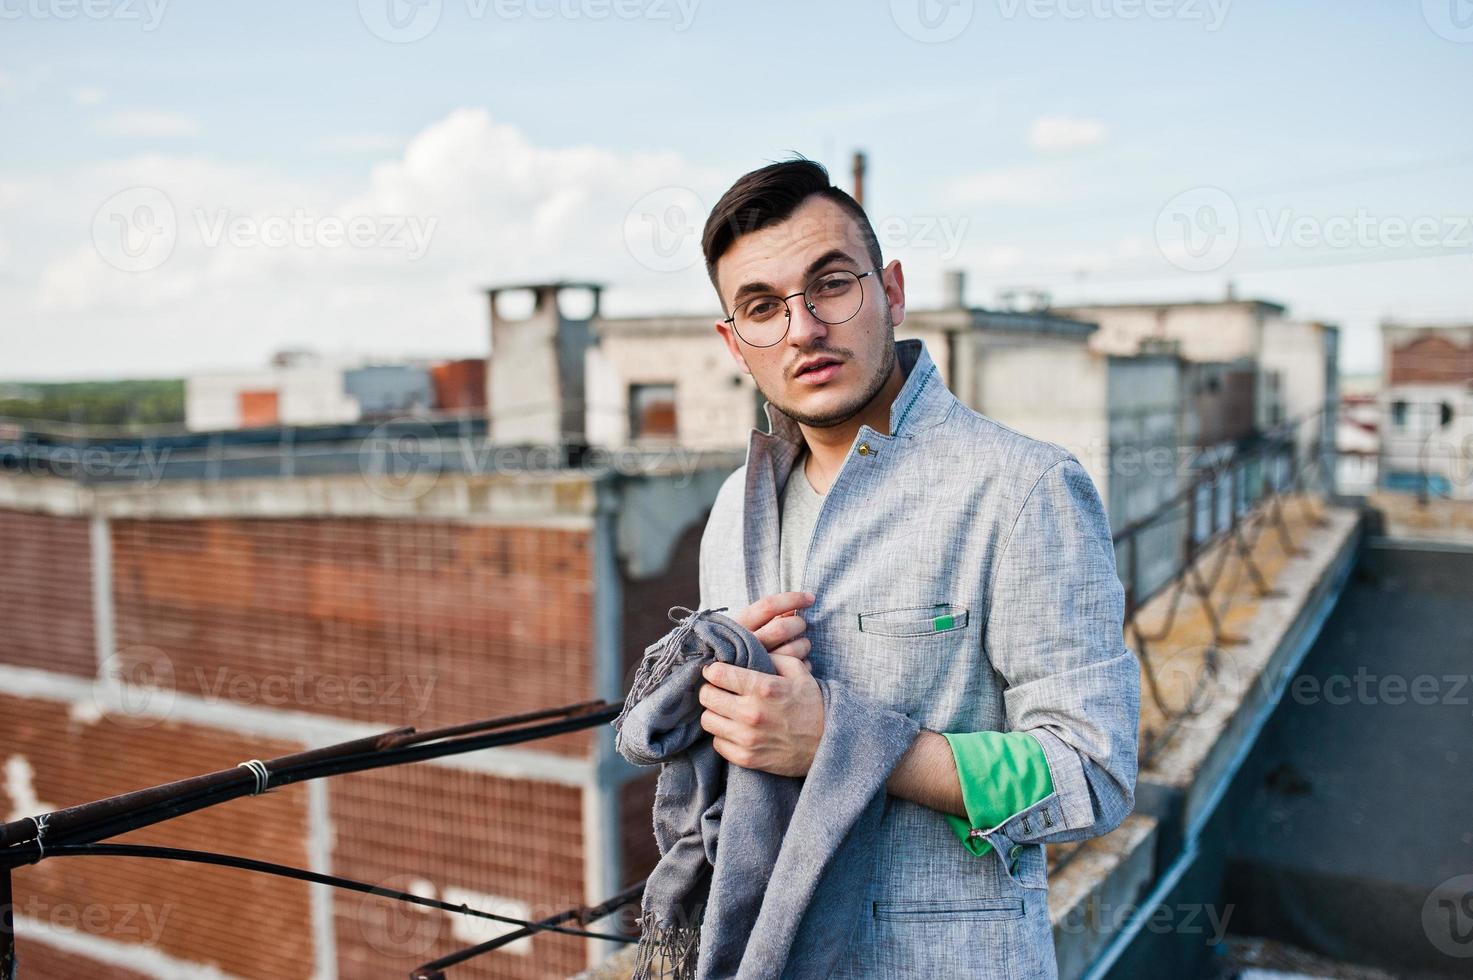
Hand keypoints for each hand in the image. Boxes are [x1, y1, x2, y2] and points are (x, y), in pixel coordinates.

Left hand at [700, 591, 824, 776]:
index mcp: (763, 688)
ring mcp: (747, 738)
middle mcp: (752, 713)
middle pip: (707, 696)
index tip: (718, 670)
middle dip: (710, 689)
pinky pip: (717, 743)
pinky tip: (734, 729)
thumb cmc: (811, 704)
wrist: (828, 744)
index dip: (714, 669)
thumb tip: (747, 649)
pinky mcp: (746, 758)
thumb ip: (771, 656)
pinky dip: (722, 735)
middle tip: (719, 689)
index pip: (718, 673)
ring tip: (726, 709)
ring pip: (708, 720)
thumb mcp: (798, 671)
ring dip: (714, 712)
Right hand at [726, 591, 814, 673]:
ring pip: (792, 650)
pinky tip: (802, 664)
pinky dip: (805, 665)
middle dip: (798, 623)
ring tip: (803, 645)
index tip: (810, 598)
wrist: (714, 682)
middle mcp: (745, 644)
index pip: (768, 606)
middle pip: (782, 628)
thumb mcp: (744, 628)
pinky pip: (795, 670)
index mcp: (739, 625)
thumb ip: (766, 617)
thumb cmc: (736, 647)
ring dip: (804, 644)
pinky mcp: (767, 681)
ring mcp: (756, 664)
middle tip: (801, 625)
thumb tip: (792, 607)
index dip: (792, 599)